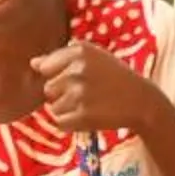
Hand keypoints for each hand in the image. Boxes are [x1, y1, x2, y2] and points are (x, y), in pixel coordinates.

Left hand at [29, 40, 159, 135]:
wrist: (140, 100)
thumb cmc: (114, 77)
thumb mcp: (92, 58)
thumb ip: (61, 59)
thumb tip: (33, 63)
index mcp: (79, 51)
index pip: (45, 67)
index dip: (57, 76)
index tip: (76, 79)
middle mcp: (77, 69)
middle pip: (48, 90)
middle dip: (62, 95)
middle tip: (87, 94)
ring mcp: (79, 93)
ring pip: (53, 108)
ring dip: (68, 110)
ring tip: (90, 105)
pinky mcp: (82, 114)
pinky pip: (60, 123)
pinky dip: (71, 124)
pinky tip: (89, 116)